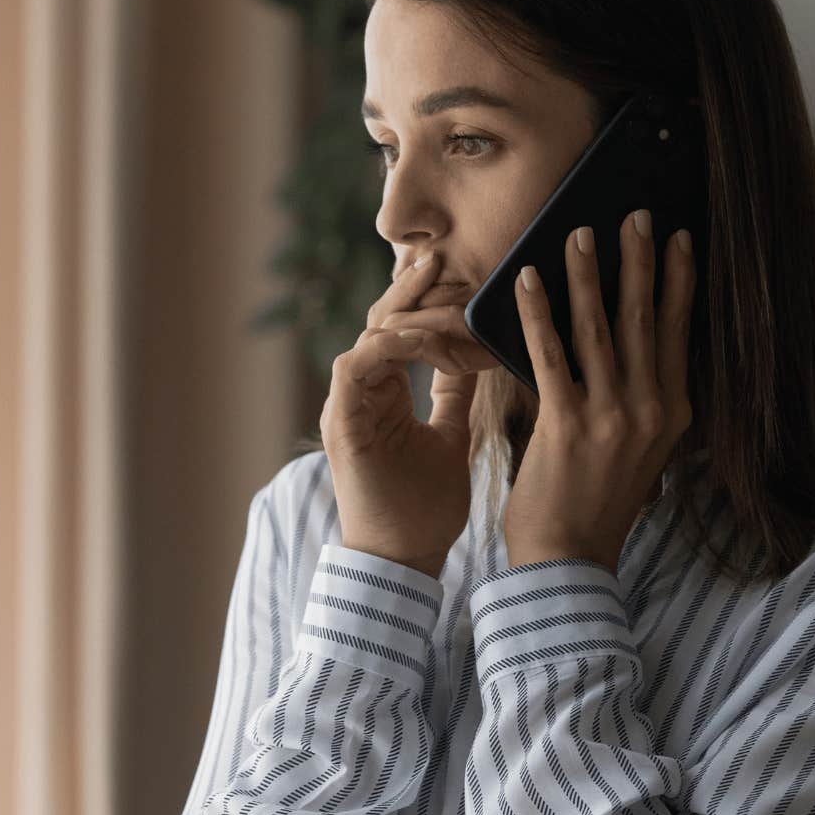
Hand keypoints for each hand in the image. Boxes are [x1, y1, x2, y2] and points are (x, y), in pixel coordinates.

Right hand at [321, 251, 489, 576]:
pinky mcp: (341, 423)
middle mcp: (360, 394)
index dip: (424, 300)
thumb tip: (474, 356)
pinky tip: (419, 336)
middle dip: (409, 288)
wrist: (404, 560)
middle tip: (438, 255)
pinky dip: (386, 347)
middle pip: (379, 322)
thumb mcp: (451, 436)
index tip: (457, 272)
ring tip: (437, 288)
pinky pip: (355, 366)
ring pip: (367, 336)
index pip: (400, 330)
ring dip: (403, 312)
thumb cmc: (426, 508)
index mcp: (383, 393)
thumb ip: (453, 395)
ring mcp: (346, 406)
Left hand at [501, 210, 695, 570]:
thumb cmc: (595, 502)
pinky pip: (550, 354)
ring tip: (580, 233)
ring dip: (588, 274)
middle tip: (636, 215)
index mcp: (672, 414)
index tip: (681, 239)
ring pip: (599, 328)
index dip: (680, 282)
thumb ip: (640, 400)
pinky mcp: (566, 424)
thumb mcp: (639, 450)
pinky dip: (538, 312)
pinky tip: (528, 279)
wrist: (568, 559)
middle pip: (645, 319)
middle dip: (641, 261)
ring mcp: (611, 417)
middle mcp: (650, 411)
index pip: (679, 333)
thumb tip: (630, 343)